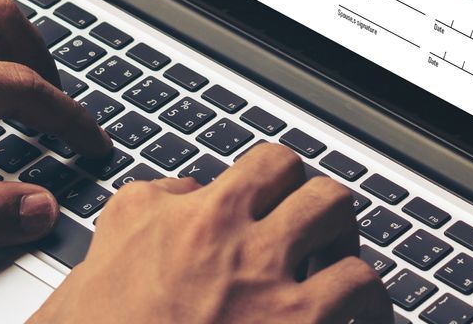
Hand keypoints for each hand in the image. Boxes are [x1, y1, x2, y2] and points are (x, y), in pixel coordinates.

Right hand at [29, 145, 387, 323]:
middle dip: (334, 224)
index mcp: (200, 220)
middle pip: (330, 202)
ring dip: (358, 282)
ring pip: (358, 269)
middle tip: (325, 243)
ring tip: (351, 296)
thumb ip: (150, 207)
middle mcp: (245, 253)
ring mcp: (275, 305)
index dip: (289, 182)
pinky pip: (359, 321)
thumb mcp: (104, 251)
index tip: (289, 197)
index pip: (274, 164)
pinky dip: (367, 323)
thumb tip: (187, 190)